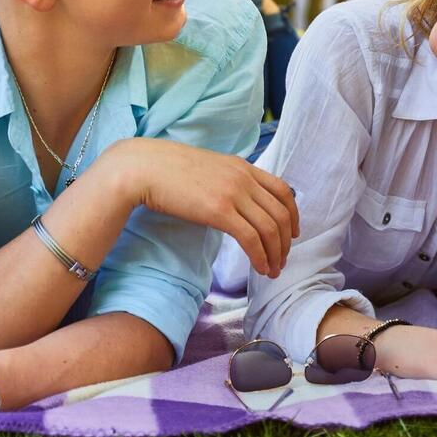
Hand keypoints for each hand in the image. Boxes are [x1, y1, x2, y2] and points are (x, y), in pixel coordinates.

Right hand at [102, 138, 298, 276]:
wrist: (143, 168)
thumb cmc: (167, 170)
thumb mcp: (208, 168)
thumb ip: (226, 180)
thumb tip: (234, 203)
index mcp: (242, 166)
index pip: (283, 190)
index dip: (293, 215)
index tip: (292, 233)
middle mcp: (243, 178)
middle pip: (281, 213)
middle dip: (285, 242)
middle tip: (282, 260)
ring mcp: (233, 193)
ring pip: (270, 229)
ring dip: (276, 254)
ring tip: (272, 270)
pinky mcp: (219, 211)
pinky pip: (251, 239)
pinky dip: (260, 256)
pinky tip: (260, 268)